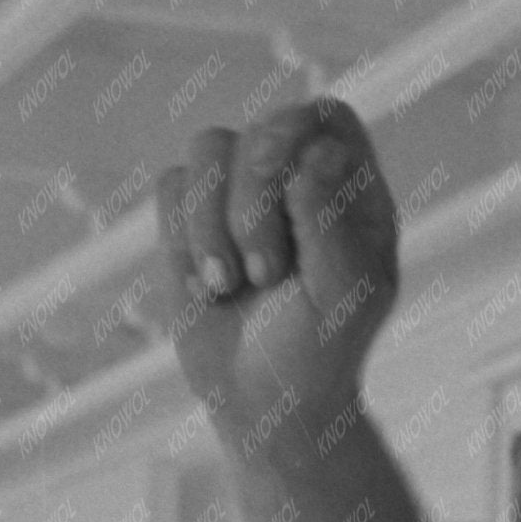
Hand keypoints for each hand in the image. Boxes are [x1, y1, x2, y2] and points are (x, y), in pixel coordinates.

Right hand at [157, 100, 400, 445]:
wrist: (264, 404)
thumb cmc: (318, 350)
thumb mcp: (344, 296)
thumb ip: (333, 222)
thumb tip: (313, 153)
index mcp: (350, 186)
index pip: (325, 118)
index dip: (299, 143)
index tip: (292, 201)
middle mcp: (296, 175)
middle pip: (263, 129)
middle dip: (253, 201)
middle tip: (267, 273)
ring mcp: (240, 191)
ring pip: (208, 147)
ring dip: (212, 222)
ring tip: (232, 284)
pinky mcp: (192, 217)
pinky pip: (170, 185)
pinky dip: (183, 236)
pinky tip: (209, 285)